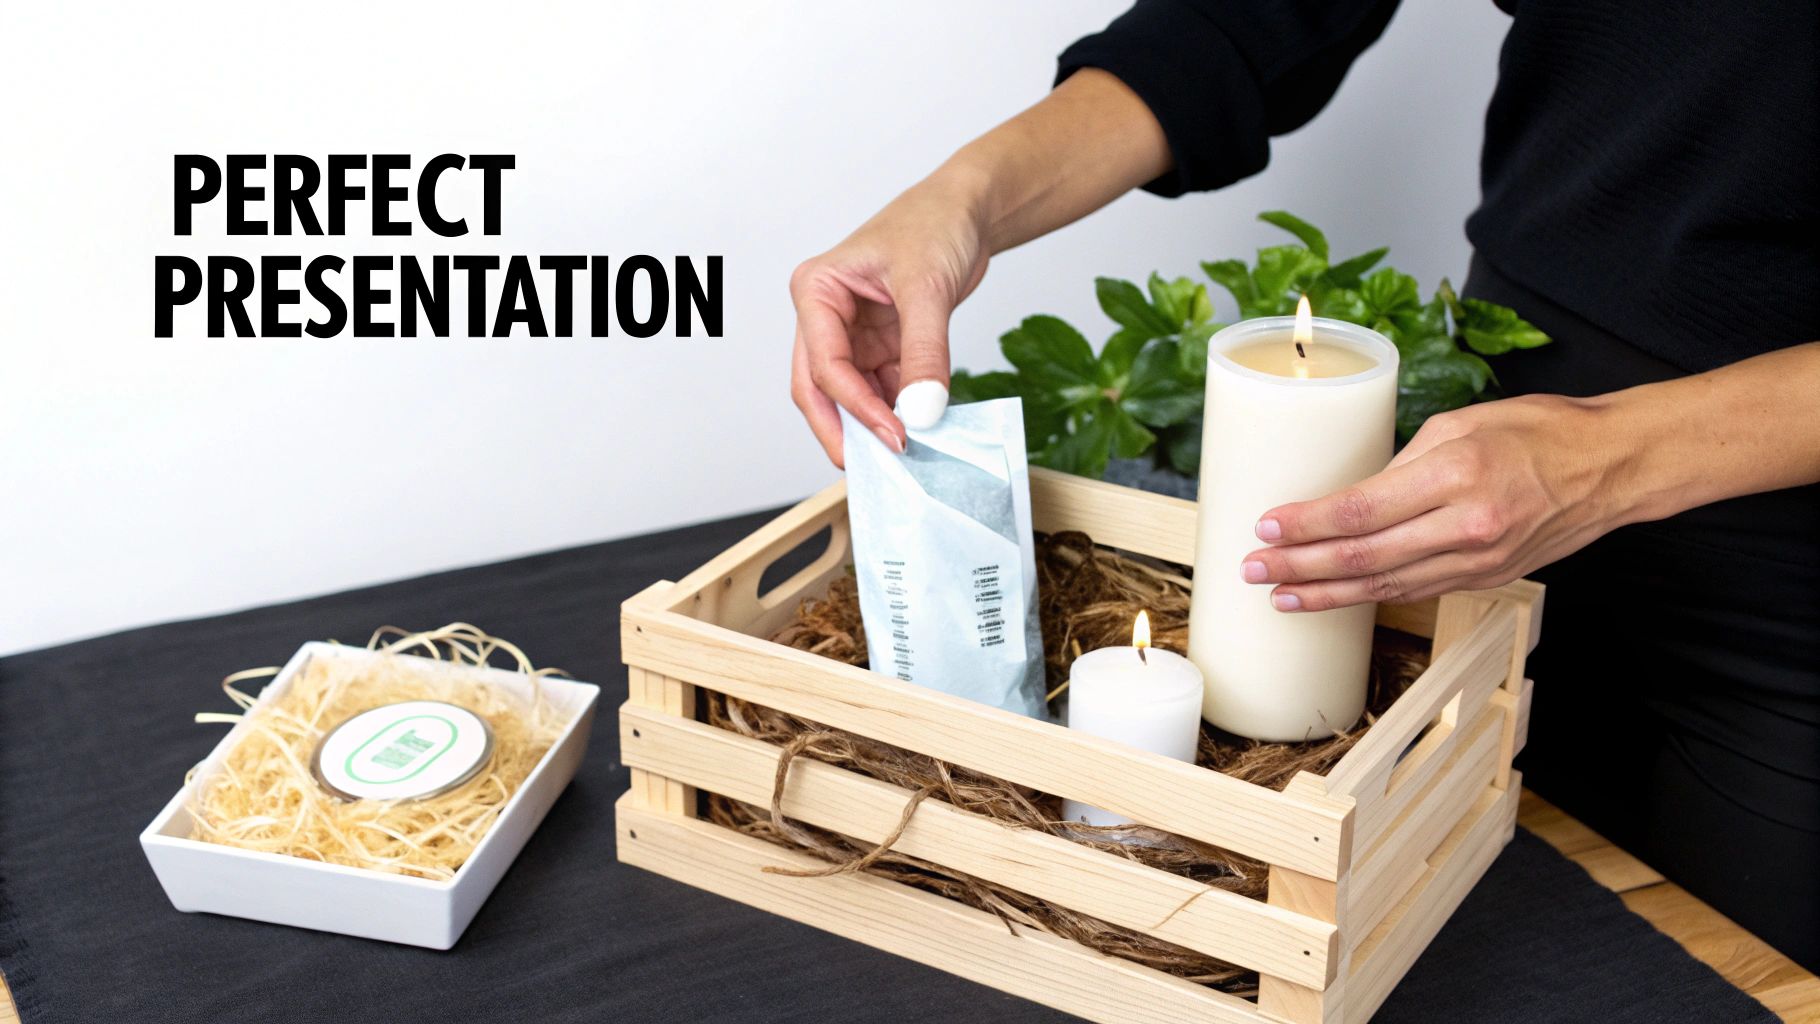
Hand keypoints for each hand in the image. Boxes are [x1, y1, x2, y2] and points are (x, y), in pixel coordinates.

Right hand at [789, 179, 988, 465]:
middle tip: (874, 469)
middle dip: (845, 430)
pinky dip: (899, 410)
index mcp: (817, 290)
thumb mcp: (929, 287)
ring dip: (874, 424)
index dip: (856, 406)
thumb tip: (923, 410)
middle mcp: (825, 315)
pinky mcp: (880, 345)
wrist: (969, 209)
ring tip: (906, 453)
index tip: (894, 435)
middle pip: (820, 389)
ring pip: (850, 396)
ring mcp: (852, 333)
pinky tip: (922, 428)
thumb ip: (924, 352)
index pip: (825, 364)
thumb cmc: (936, 223)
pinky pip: (882, 389)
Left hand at [1239, 394, 1629, 609]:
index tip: (1267, 527)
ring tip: (1280, 595)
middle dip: (1300, 566)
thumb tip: (1351, 493)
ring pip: (1385, 585)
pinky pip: (1415, 590)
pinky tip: (1335, 598)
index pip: (1362, 508)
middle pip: (1363, 556)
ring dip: (1327, 594)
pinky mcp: (1487, 578)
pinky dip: (1370, 596)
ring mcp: (1478, 560)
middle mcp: (1466, 525)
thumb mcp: (1461, 424)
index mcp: (1456, 474)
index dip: (1308, 524)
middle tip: (1253, 569)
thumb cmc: (1537, 431)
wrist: (1610, 467)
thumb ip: (1403, 462)